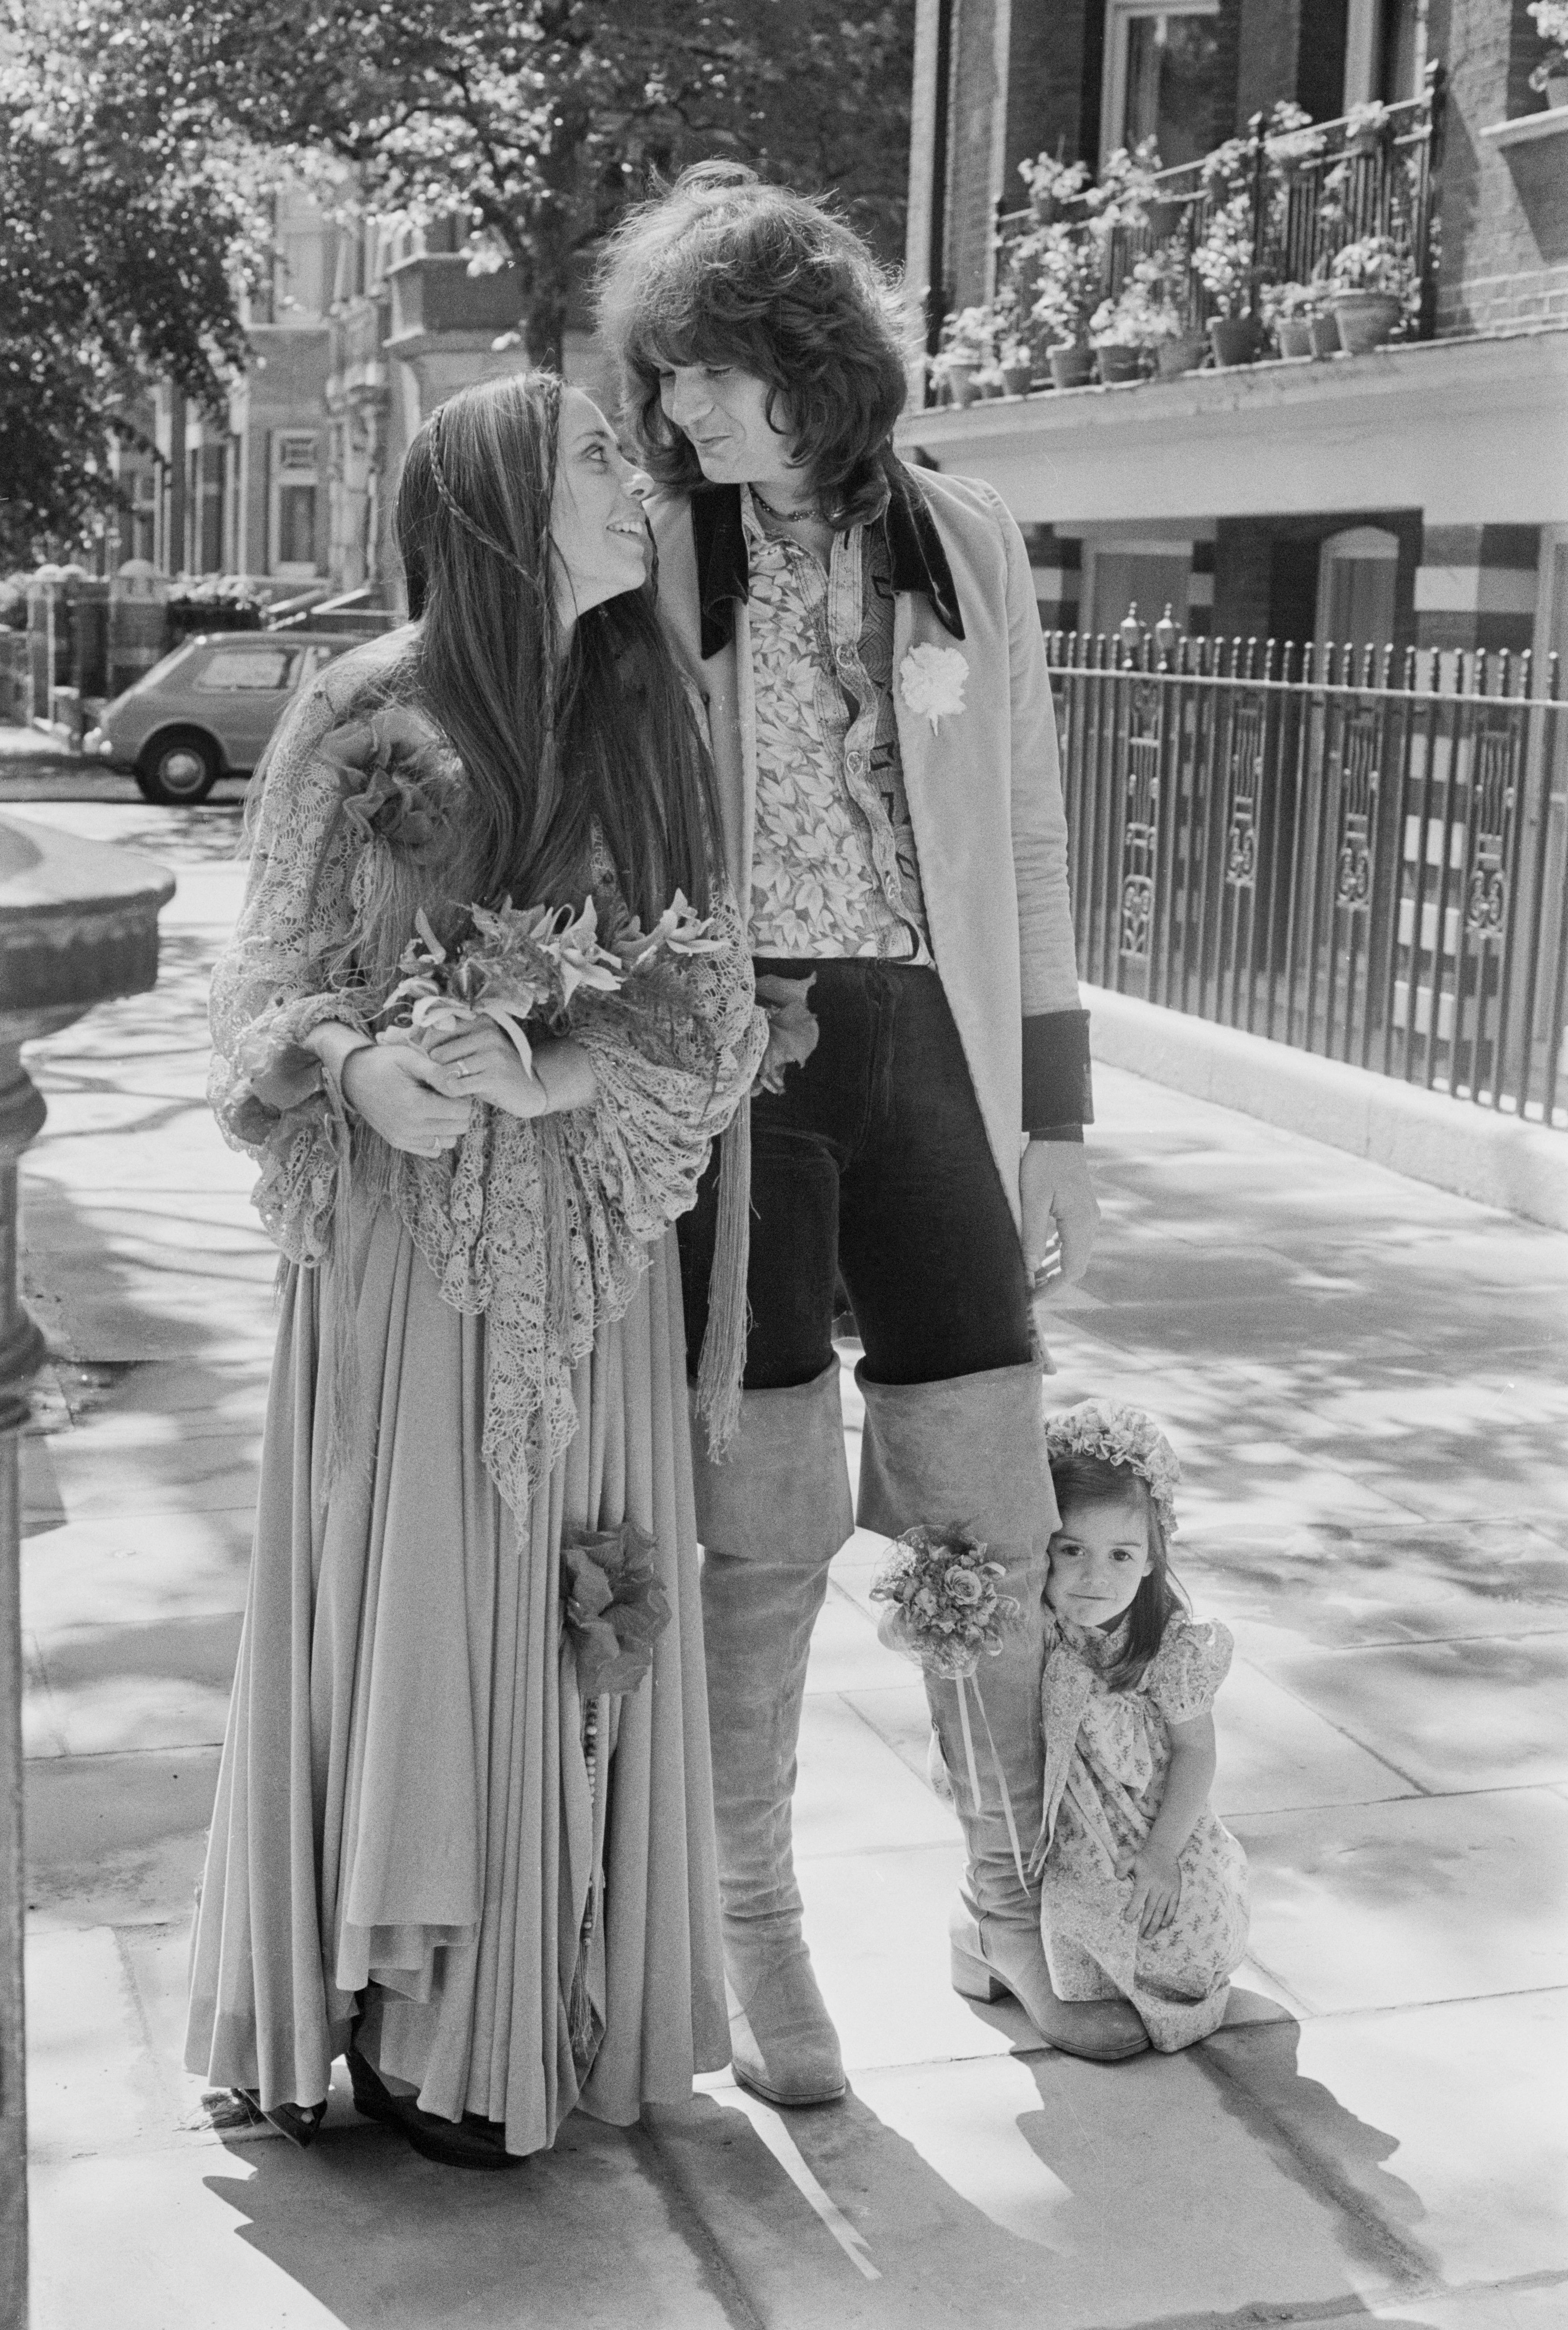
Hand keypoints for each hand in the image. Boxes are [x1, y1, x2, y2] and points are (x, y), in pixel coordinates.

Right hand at [340, 1043, 473, 1157]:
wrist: (354, 1077)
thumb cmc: (385, 1063)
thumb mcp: (410, 1058)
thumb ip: (437, 1072)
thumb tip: (459, 1084)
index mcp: (415, 1105)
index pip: (462, 1111)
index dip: (463, 1097)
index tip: (451, 1086)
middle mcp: (410, 1127)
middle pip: (459, 1127)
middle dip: (459, 1110)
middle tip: (445, 1094)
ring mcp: (403, 1138)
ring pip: (449, 1141)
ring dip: (449, 1125)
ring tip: (437, 1106)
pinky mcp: (399, 1143)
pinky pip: (433, 1150)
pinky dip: (437, 1136)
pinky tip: (428, 1118)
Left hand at [426, 1016, 554, 1119]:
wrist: (528, 1089)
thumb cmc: (493, 1069)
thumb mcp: (475, 1048)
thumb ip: (449, 1041)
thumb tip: (404, 1037)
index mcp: (480, 1021)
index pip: (436, 1030)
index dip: (426, 1048)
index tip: (431, 1060)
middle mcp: (487, 1033)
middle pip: (439, 1051)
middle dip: (433, 1067)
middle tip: (437, 1077)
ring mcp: (493, 1054)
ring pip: (447, 1069)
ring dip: (442, 1081)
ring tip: (446, 1085)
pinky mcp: (495, 1076)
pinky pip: (458, 1085)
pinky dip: (452, 1092)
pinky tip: (457, 1093)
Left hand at [1020, 1141, 1099, 1301]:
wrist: (1058, 1135)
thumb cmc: (1043, 1163)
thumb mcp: (1032, 1199)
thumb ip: (1032, 1235)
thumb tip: (1030, 1270)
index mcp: (1080, 1223)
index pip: (1072, 1269)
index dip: (1051, 1288)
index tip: (1031, 1298)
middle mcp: (1090, 1223)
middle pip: (1075, 1266)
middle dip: (1052, 1282)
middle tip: (1027, 1292)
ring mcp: (1088, 1217)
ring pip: (1074, 1254)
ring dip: (1054, 1268)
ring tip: (1030, 1279)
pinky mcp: (1082, 1210)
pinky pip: (1072, 1240)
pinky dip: (1057, 1252)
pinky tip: (1039, 1255)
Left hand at [1116, 1841, 1180, 1936]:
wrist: (1164, 1850)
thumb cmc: (1145, 1858)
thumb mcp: (1131, 1859)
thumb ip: (1122, 1866)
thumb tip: (1117, 1877)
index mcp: (1146, 1879)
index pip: (1139, 1896)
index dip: (1134, 1908)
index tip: (1128, 1919)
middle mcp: (1157, 1886)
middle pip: (1151, 1908)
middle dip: (1145, 1923)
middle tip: (1139, 1935)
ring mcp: (1168, 1889)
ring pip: (1161, 1910)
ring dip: (1155, 1924)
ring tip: (1148, 1935)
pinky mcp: (1176, 1891)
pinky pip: (1173, 1906)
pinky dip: (1169, 1917)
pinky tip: (1163, 1925)